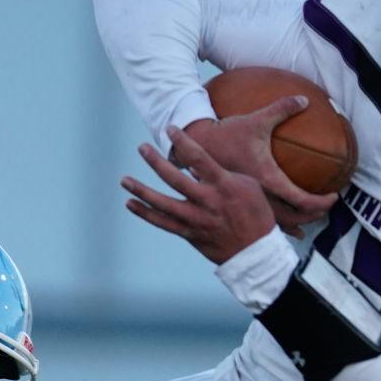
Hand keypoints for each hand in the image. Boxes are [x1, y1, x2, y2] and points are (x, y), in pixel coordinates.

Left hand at [122, 124, 276, 264]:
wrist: (256, 252)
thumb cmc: (256, 214)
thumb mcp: (247, 186)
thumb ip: (221, 174)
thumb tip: (198, 166)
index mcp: (223, 185)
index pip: (198, 158)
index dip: (183, 142)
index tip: (170, 128)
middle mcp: (206, 202)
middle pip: (174, 179)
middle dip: (156, 162)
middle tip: (142, 147)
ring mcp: (195, 219)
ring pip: (162, 204)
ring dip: (141, 190)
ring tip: (124, 180)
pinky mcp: (189, 234)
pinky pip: (162, 223)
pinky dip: (145, 214)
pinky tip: (130, 204)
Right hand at [185, 103, 336, 236]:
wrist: (195, 148)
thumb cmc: (227, 134)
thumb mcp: (256, 120)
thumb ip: (282, 109)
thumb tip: (303, 100)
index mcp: (267, 178)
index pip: (301, 199)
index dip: (320, 202)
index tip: (334, 197)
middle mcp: (260, 195)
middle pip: (293, 218)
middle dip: (312, 217)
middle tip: (325, 210)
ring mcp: (248, 202)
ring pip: (277, 223)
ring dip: (294, 225)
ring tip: (306, 225)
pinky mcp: (240, 202)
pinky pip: (262, 219)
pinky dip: (276, 225)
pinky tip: (281, 228)